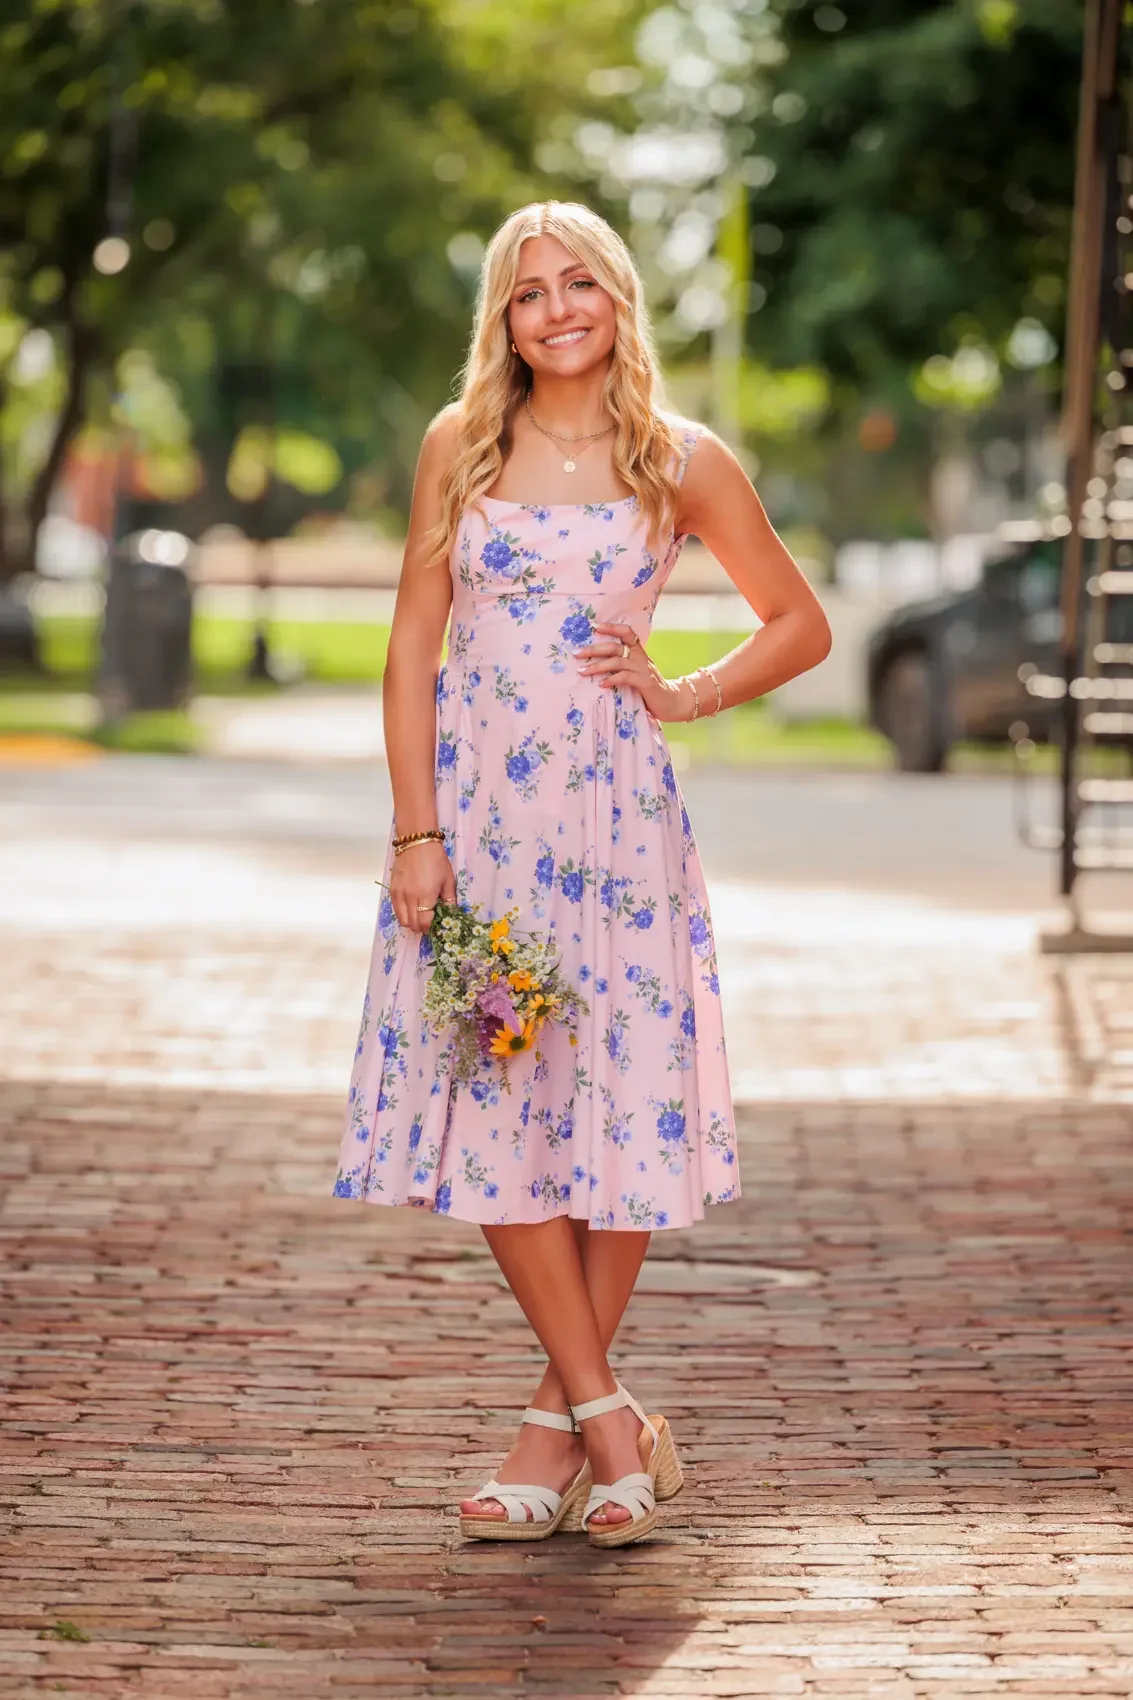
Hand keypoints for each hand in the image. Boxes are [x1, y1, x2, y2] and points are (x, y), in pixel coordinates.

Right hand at [390, 839, 455, 932]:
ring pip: (402, 919)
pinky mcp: (393, 889)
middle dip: (420, 927)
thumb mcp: (449, 880)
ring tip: (417, 917)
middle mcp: (411, 898)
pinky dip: (402, 914)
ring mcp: (400, 894)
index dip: (428, 928)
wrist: (417, 844)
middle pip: (412, 924)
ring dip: (410, 922)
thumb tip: (451, 914)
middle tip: (426, 922)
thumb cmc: (436, 861)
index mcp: (426, 896)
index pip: (424, 922)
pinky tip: (409, 909)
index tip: (433, 927)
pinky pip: (395, 909)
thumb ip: (450, 899)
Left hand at [575, 622, 694, 721]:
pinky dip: (611, 680)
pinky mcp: (644, 682)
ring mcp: (642, 669)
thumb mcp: (637, 670)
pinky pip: (624, 677)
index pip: (626, 632)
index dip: (610, 627)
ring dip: (597, 666)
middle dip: (593, 649)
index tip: (593, 626)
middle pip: (614, 646)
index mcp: (638, 651)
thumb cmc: (649, 686)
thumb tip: (597, 661)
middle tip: (576, 653)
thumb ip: (623, 664)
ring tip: (582, 671)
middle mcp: (640, 656)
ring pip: (616, 661)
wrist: (671, 700)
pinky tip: (601, 684)